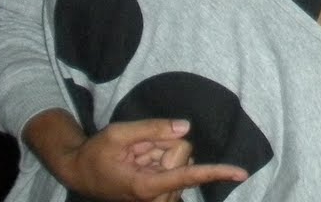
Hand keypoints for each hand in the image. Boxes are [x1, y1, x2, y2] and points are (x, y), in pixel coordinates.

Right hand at [31, 113, 246, 200]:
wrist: (79, 171)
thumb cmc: (96, 154)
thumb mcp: (119, 134)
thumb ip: (153, 129)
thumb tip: (186, 127)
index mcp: (146, 186)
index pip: (188, 175)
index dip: (216, 172)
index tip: (241, 172)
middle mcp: (157, 195)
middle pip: (183, 155)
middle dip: (166, 144)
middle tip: (138, 148)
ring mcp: (160, 195)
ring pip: (181, 158)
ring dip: (162, 150)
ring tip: (137, 156)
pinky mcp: (162, 190)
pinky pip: (175, 161)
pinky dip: (161, 154)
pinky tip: (142, 159)